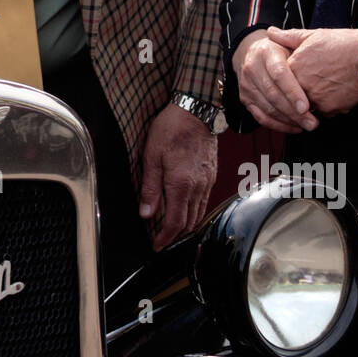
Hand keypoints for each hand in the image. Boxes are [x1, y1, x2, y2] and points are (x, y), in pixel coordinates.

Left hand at [139, 103, 217, 249]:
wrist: (196, 111)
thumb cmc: (170, 129)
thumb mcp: (151, 157)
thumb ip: (149, 188)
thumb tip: (146, 214)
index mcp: (181, 185)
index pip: (174, 222)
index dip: (165, 238)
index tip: (157, 246)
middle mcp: (197, 187)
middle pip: (189, 222)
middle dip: (175, 236)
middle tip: (161, 240)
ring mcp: (207, 182)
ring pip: (199, 214)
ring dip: (186, 225)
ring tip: (172, 229)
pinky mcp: (211, 175)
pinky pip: (204, 201)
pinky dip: (195, 212)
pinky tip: (185, 209)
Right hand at [232, 28, 316, 132]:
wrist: (252, 53)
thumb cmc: (278, 50)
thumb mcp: (288, 42)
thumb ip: (299, 44)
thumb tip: (317, 52)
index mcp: (265, 52)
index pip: (278, 74)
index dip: (292, 92)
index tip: (306, 107)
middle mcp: (252, 68)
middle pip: (273, 95)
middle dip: (294, 112)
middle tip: (313, 122)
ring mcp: (247, 85)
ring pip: (268, 108)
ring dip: (289, 121)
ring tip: (307, 126)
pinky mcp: (245, 99)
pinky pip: (262, 117)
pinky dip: (279, 125)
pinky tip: (295, 127)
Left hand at [267, 26, 357, 115]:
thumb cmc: (342, 43)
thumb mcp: (313, 35)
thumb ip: (288, 37)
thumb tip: (270, 32)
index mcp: (293, 67)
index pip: (280, 80)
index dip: (288, 79)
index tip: (294, 76)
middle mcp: (301, 85)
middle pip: (292, 96)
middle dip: (298, 94)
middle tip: (309, 88)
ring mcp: (314, 98)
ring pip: (306, 107)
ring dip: (310, 103)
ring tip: (322, 91)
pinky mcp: (330, 108)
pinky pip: (323, 113)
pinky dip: (326, 108)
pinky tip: (334, 96)